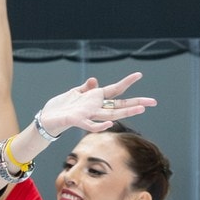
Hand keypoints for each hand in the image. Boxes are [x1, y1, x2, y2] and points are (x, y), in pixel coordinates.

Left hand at [35, 73, 153, 138]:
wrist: (46, 119)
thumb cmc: (61, 107)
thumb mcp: (74, 93)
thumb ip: (86, 88)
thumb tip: (94, 81)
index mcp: (95, 99)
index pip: (115, 90)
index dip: (126, 82)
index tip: (139, 74)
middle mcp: (95, 108)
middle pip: (119, 106)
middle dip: (136, 103)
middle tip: (153, 102)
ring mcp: (88, 115)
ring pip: (111, 115)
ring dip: (126, 112)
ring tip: (141, 109)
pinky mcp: (77, 120)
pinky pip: (90, 124)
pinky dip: (100, 125)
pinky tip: (110, 124)